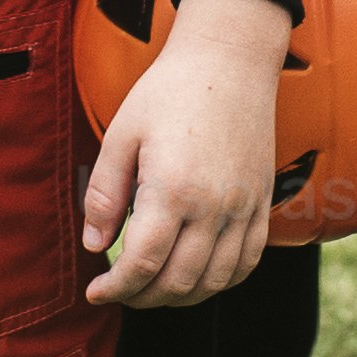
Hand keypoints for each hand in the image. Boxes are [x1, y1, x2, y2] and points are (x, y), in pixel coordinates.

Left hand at [82, 0, 284, 304]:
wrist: (231, 59)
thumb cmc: (169, 90)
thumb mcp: (122, 134)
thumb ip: (104, 194)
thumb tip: (94, 245)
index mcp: (173, 189)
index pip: (142, 264)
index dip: (115, 288)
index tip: (95, 290)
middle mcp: (214, 206)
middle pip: (179, 282)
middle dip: (142, 297)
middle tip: (119, 290)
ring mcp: (244, 207)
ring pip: (215, 281)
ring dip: (180, 296)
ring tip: (152, 287)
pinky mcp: (262, 202)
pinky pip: (247, 262)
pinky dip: (220, 281)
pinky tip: (196, 276)